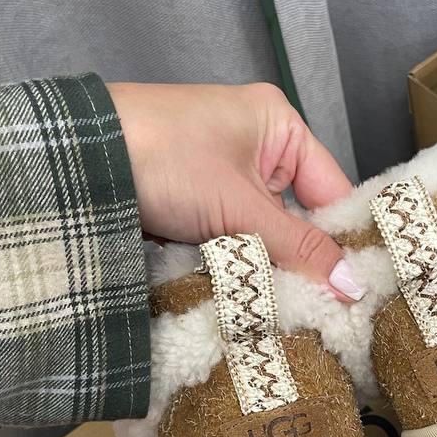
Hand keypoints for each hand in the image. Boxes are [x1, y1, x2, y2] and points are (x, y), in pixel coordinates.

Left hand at [107, 81, 364, 300]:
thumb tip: (353, 284)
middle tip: (325, 310)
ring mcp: (219, 173)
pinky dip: (232, 262)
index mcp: (278, 125)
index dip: (344, 239)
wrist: (76, 159)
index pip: (331, 189)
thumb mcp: (240, 207)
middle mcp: (254, 144)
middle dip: (301, 259)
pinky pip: (228, 237)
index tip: (361, 289)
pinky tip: (243, 294)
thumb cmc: (163, 159)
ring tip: (287, 311)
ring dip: (264, 265)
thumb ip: (298, 247)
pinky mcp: (189, 200)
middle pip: (296, 215)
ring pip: (261, 231)